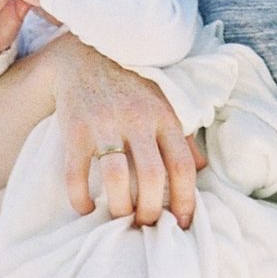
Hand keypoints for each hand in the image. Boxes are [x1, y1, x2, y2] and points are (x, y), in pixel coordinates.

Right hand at [47, 38, 203, 227]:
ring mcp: (104, 124)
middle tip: (145, 223)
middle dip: (150, 211)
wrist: (85, 54)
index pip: (182, 165)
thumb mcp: (163, 103)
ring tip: (119, 217)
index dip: (184, 200)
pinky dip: (80, 199)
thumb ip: (182, 135)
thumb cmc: (130, 85)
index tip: (181, 223)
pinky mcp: (75, 130)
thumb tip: (201, 168)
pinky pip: (76, 174)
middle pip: (151, 178)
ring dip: (119, 208)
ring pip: (116, 179)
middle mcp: (137, 120)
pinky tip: (85, 207)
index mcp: (164, 116)